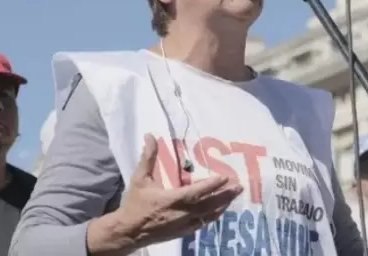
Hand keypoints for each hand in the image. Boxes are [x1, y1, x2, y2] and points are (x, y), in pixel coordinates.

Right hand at [115, 134, 242, 246]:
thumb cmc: (135, 203)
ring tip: (234, 196)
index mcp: (172, 199)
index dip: (212, 185)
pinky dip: (214, 216)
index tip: (226, 177)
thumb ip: (148, 157)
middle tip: (239, 186)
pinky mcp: (184, 232)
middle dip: (225, 195)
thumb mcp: (140, 178)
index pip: (196, 192)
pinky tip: (221, 210)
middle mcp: (182, 213)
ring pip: (209, 215)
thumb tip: (150, 136)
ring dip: (223, 205)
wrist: (128, 231)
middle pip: (209, 204)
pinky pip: (203, 223)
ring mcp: (184, 224)